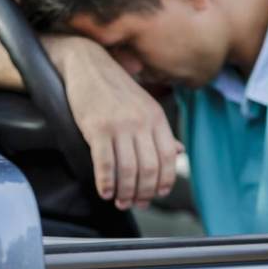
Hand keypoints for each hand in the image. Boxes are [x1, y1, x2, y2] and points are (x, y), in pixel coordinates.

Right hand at [45, 36, 182, 209]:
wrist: (88, 65)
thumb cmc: (116, 89)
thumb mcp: (145, 106)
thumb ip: (161, 131)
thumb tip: (179, 152)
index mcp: (156, 117)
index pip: (168, 156)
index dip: (165, 180)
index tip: (158, 194)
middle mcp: (141, 121)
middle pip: (150, 168)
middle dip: (144, 192)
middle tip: (136, 203)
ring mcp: (119, 124)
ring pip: (128, 170)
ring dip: (125, 192)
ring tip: (120, 201)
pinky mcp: (96, 128)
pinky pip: (105, 163)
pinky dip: (106, 183)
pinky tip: (105, 192)